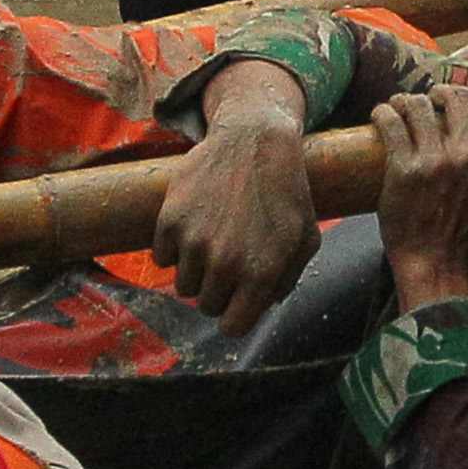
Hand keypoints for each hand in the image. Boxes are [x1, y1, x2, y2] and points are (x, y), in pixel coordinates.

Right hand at [156, 81, 322, 332]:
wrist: (254, 140)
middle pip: (207, 307)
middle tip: (226, 265)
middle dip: (217, 292)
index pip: (232, 328)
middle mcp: (226, 263)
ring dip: (195, 271)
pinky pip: (162, 258)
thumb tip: (266, 306)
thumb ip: (289, 278)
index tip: (235, 305)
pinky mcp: (169, 220)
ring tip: (212, 242)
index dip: (235, 318)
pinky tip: (194, 225)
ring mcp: (194, 241)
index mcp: (261, 273)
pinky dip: (174, 248)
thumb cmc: (286, 191)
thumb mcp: (305, 238)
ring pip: (182, 286)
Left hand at [369, 79, 467, 306]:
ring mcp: (434, 160)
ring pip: (420, 104)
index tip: (467, 92)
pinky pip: (392, 121)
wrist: (435, 262)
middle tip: (432, 100)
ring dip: (409, 99)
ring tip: (403, 106)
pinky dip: (385, 111)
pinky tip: (383, 114)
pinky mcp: (403, 168)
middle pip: (456, 97)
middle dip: (442, 92)